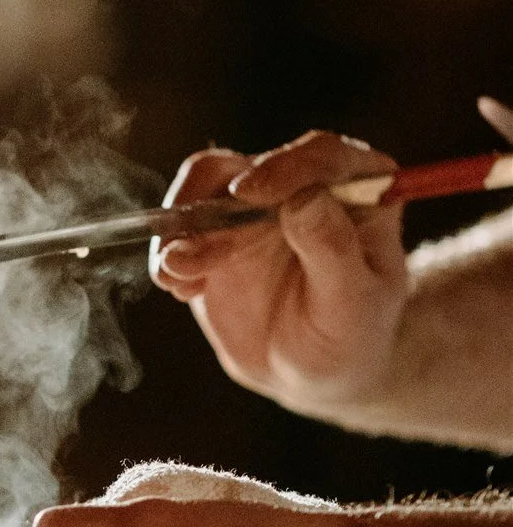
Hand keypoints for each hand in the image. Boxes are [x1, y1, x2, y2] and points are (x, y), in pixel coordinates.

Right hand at [151, 130, 408, 413]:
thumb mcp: (354, 303)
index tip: (247, 193)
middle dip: (213, 211)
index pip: (321, 156)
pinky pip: (182, 225)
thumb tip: (303, 199)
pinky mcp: (217, 230)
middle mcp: (303, 183)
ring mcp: (255, 205)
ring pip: (205, 188)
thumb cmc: (351, 335)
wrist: (313, 370)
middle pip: (249, 168)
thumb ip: (332, 249)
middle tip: (189, 258)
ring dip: (182, 229)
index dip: (282, 167)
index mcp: (357, 187)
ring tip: (175, 276)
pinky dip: (169, 253)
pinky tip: (180, 288)